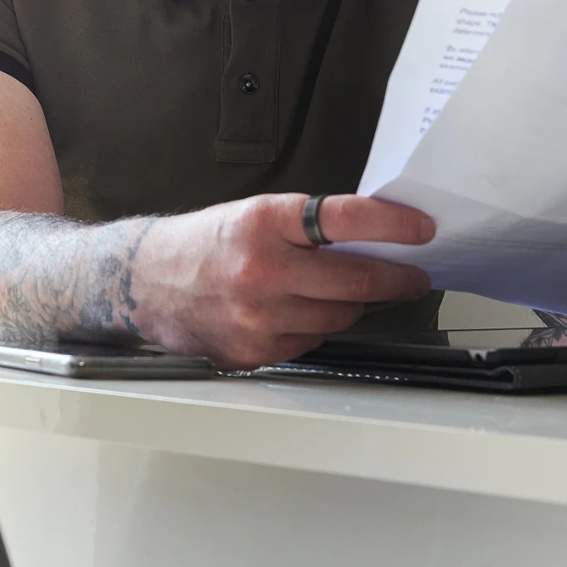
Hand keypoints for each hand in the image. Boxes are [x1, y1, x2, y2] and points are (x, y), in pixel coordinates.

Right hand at [132, 193, 433, 368]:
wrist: (145, 282)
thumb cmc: (204, 244)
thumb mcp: (253, 215)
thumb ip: (307, 227)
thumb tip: (372, 239)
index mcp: (263, 222)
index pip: (345, 220)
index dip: (392, 224)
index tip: (421, 229)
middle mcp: (261, 270)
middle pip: (355, 281)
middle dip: (395, 278)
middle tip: (414, 276)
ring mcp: (258, 316)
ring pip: (339, 318)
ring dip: (351, 306)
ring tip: (343, 293)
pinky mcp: (253, 350)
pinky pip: (310, 343)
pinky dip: (313, 330)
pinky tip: (295, 314)